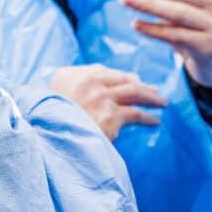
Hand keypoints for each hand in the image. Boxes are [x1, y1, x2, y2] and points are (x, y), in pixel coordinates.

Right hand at [50, 65, 166, 140]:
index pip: (100, 71)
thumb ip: (70, 89)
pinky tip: (156, 121)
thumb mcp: (52, 99)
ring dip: (151, 97)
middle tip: (153, 91)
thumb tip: (94, 90)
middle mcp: (86, 82)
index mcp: (68, 75)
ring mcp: (100, 97)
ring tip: (162, 102)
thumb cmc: (50, 124)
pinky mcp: (110, 115)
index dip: (119, 77)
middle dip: (140, 84)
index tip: (131, 81)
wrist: (48, 141)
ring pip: (134, 92)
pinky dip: (148, 118)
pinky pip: (136, 114)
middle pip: (121, 78)